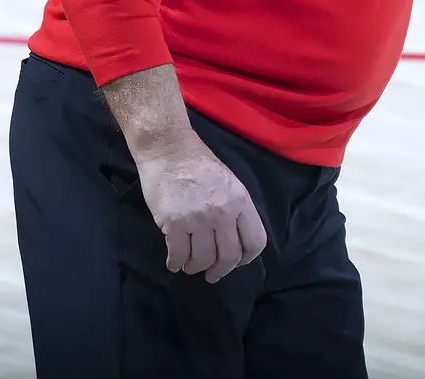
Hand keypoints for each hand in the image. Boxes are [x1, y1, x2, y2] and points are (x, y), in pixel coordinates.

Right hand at [135, 132, 266, 282]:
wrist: (169, 149)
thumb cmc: (199, 165)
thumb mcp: (230, 184)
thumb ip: (236, 211)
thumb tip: (234, 242)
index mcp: (241, 202)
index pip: (255, 242)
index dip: (246, 259)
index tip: (236, 263)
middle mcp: (223, 212)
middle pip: (229, 256)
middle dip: (220, 271)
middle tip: (212, 275)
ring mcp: (199, 218)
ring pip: (202, 259)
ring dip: (195, 267)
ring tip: (190, 266)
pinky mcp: (174, 222)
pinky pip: (178, 254)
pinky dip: (175, 263)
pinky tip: (174, 262)